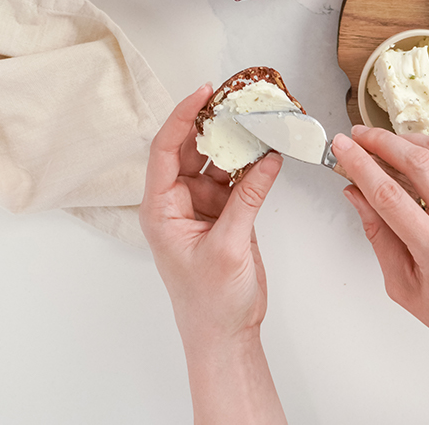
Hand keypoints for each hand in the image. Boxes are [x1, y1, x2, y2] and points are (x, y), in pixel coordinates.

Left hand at [140, 85, 282, 346]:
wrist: (226, 337)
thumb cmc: (211, 304)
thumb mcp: (229, 248)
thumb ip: (248, 198)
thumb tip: (267, 157)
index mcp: (160, 209)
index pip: (165, 149)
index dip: (183, 117)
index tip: (204, 92)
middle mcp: (176, 202)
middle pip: (189, 148)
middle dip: (212, 122)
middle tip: (235, 98)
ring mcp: (200, 206)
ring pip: (215, 160)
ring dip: (235, 141)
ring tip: (255, 118)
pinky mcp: (223, 213)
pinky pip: (235, 177)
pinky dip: (251, 164)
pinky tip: (267, 151)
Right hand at [335, 126, 428, 424]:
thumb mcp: (406, 289)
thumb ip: (379, 237)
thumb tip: (356, 194)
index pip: (388, 194)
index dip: (359, 164)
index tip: (340, 147)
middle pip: (414, 161)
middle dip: (379, 141)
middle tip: (357, 134)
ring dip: (405, 139)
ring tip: (381, 140)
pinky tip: (412, 155)